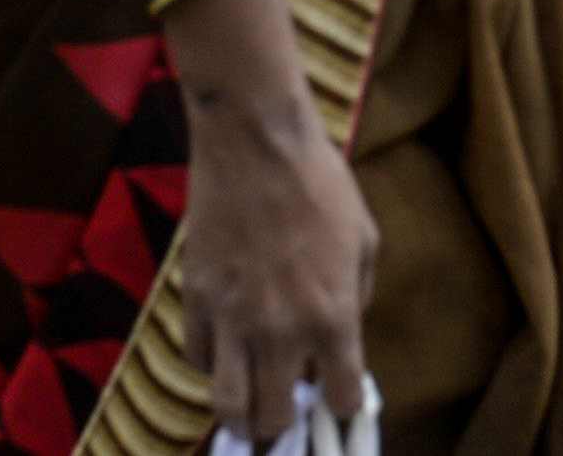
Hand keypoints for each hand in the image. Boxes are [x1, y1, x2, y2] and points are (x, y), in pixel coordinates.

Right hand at [180, 84, 375, 455]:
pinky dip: (212, 365)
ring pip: (228, 407)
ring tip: (248, 408)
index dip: (342, 407)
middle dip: (285, 423)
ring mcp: (235, 318)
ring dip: (241, 416)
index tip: (337, 398)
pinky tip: (226, 349)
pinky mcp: (197, 299)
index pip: (342, 401)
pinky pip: (199, 360)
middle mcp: (283, 329)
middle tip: (286, 408)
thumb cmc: (320, 181)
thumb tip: (342, 334)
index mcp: (334, 316)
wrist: (256, 139)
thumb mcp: (364, 238)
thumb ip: (356, 298)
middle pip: (276, 418)